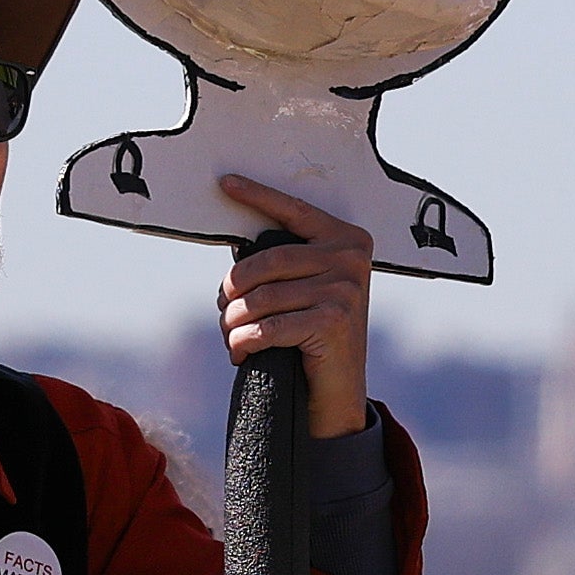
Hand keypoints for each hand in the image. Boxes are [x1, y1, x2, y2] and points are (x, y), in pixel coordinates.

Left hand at [216, 178, 376, 438]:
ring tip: (229, 332)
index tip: (225, 183)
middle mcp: (350, 257)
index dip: (258, 196)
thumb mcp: (311, 288)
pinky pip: (269, 326)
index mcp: (346, 238)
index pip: (294, 210)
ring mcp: (345, 289)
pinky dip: (244, 340)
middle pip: (267, 260)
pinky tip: (238, 351)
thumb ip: (289, 262)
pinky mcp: (333, 321)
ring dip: (233, 319)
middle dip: (234, 287)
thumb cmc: (316, 335)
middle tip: (223, 307)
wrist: (340, 392)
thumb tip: (238, 250)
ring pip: (263, 297)